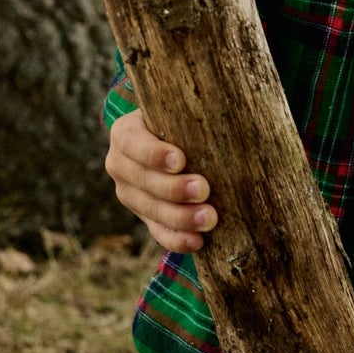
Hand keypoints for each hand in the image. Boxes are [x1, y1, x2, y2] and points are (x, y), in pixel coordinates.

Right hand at [106, 109, 217, 252]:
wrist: (175, 139)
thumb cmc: (184, 119)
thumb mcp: (181, 110)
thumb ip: (196, 113)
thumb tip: (233, 111)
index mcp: (125, 133)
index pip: (133, 143)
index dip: (154, 154)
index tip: (180, 160)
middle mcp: (120, 164)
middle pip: (144, 181)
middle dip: (174, 189)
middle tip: (204, 190)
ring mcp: (129, 193)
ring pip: (151, 209)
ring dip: (180, 217)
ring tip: (209, 219)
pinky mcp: (143, 216)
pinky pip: (157, 232)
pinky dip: (177, 239)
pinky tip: (197, 242)